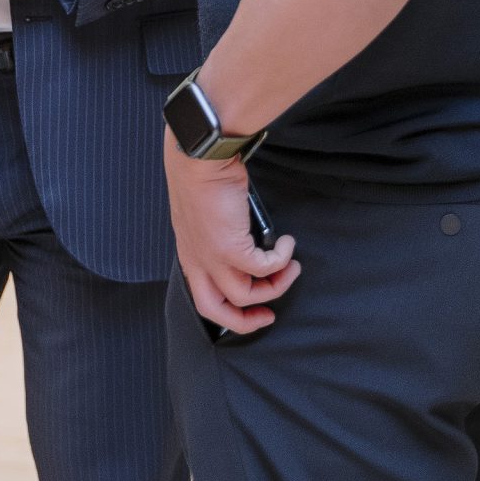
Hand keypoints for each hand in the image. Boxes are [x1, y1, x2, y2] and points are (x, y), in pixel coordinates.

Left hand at [163, 141, 298, 336]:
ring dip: (276, 286)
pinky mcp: (230, 248)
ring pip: (245, 295)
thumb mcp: (205, 218)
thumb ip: (221, 239)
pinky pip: (264, 268)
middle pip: (215, 310)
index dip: (227, 314)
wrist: (200, 159)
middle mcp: (197, 262)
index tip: (253, 310)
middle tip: (270, 316)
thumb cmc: (203, 179)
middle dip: (246, 321)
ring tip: (291, 267)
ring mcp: (212, 257)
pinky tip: (287, 244)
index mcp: (189, 255)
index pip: (202, 299)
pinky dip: (281, 260)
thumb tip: (251, 249)